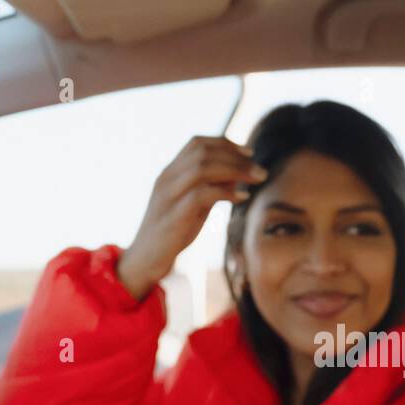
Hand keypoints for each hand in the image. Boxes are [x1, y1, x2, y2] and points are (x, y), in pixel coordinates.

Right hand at [116, 135, 267, 300]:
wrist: (145, 260)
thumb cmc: (172, 234)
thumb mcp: (193, 207)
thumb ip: (210, 190)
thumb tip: (237, 178)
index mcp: (170, 173)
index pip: (196, 143)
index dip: (225, 143)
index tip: (248, 153)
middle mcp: (167, 179)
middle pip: (202, 152)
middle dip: (235, 157)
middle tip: (259, 170)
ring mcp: (168, 196)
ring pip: (202, 168)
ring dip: (235, 170)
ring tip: (257, 179)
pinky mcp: (173, 216)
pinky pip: (201, 194)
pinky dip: (226, 192)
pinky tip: (242, 198)